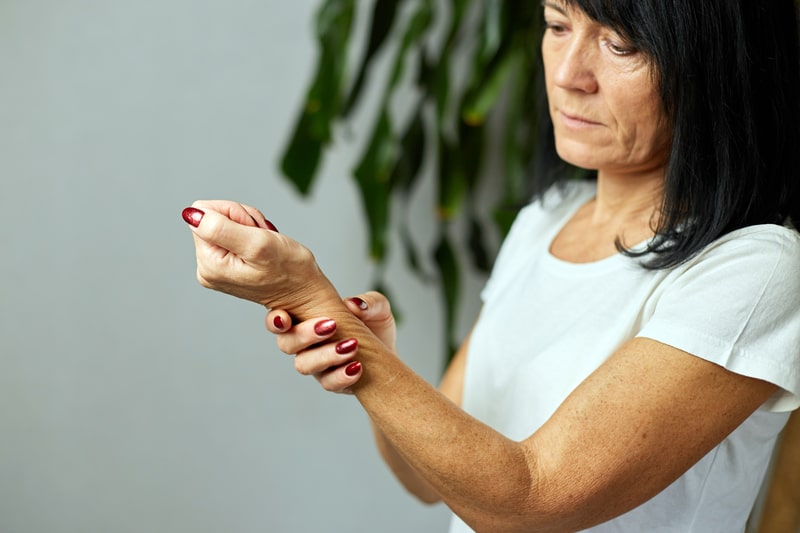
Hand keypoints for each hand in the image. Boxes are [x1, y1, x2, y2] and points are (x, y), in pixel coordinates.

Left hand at [182, 200, 340, 316]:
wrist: (305, 292)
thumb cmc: (290, 270)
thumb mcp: (258, 243)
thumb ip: (221, 228)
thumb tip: (190, 214)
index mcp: (209, 264)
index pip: (205, 213)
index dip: (235, 215)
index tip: (254, 233)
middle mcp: (206, 268)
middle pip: (212, 218)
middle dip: (242, 221)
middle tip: (262, 239)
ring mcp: (215, 268)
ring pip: (223, 223)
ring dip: (249, 227)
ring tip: (265, 245)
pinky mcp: (225, 265)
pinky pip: (230, 234)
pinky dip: (250, 234)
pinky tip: (262, 249)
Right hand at [265, 292, 396, 392]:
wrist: (389, 352)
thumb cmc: (373, 324)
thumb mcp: (377, 307)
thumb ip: (368, 302)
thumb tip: (353, 304)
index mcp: (307, 319)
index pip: (279, 320)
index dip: (275, 320)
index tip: (285, 318)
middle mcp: (305, 344)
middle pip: (287, 343)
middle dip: (304, 335)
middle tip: (331, 326)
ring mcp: (316, 365)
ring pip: (304, 365)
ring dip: (325, 355)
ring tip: (351, 346)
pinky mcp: (332, 382)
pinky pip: (328, 383)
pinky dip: (342, 375)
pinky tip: (357, 366)